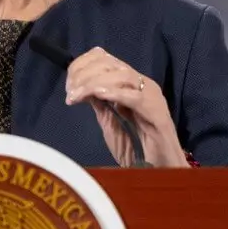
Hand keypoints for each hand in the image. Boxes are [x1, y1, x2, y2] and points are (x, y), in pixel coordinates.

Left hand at [63, 47, 187, 167]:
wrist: (159, 169)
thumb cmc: (136, 148)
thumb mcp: (110, 122)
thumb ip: (99, 104)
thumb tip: (80, 88)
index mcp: (131, 84)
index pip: (106, 59)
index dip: (83, 64)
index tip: (68, 82)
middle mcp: (142, 83)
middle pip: (111, 64)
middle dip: (85, 74)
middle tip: (70, 91)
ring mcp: (151, 95)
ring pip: (121, 76)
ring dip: (94, 83)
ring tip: (77, 95)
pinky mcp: (157, 111)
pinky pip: (135, 97)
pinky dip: (115, 92)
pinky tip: (98, 94)